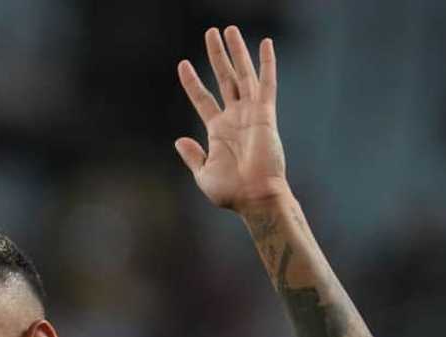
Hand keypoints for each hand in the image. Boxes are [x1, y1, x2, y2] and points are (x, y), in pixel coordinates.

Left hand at [175, 27, 288, 211]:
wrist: (254, 197)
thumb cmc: (231, 191)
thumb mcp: (203, 174)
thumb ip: (192, 155)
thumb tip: (178, 140)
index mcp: (218, 130)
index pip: (202, 98)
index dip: (192, 81)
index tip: (182, 64)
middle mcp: (234, 117)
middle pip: (223, 78)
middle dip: (217, 56)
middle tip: (211, 33)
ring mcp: (249, 113)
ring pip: (242, 74)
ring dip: (236, 52)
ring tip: (228, 30)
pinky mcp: (264, 114)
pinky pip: (266, 84)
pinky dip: (266, 63)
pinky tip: (264, 43)